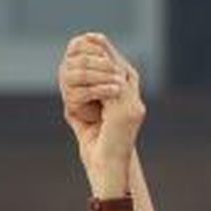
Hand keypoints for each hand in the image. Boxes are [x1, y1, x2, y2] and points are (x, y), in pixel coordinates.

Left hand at [58, 32, 144, 197]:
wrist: (108, 172)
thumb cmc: (98, 151)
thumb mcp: (89, 120)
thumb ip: (88, 102)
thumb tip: (74, 85)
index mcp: (131, 105)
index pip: (124, 71)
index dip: (109, 54)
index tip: (92, 40)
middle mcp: (136, 104)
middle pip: (122, 67)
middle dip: (104, 51)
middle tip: (88, 37)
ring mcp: (132, 108)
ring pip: (116, 71)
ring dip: (99, 58)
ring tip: (84, 46)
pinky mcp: (126, 112)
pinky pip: (109, 84)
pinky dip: (96, 72)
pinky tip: (84, 62)